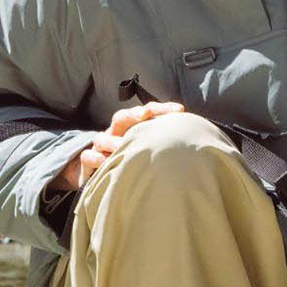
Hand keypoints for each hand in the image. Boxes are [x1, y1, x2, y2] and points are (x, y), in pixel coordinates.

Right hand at [47, 101, 186, 191]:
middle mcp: (116, 133)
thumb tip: (198, 145)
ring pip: (103, 137)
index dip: (162, 109)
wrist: (101, 178)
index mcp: (133, 128)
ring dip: (114, 142)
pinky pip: (89, 156)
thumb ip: (165, 146)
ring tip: (124, 146)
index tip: (180, 110)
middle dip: (134, 114)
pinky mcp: (89, 161)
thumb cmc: (133, 163)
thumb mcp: (148, 152)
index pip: (148, 112)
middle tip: (145, 115)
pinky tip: (106, 161)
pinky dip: (97, 158)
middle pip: (122, 117)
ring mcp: (101, 146)